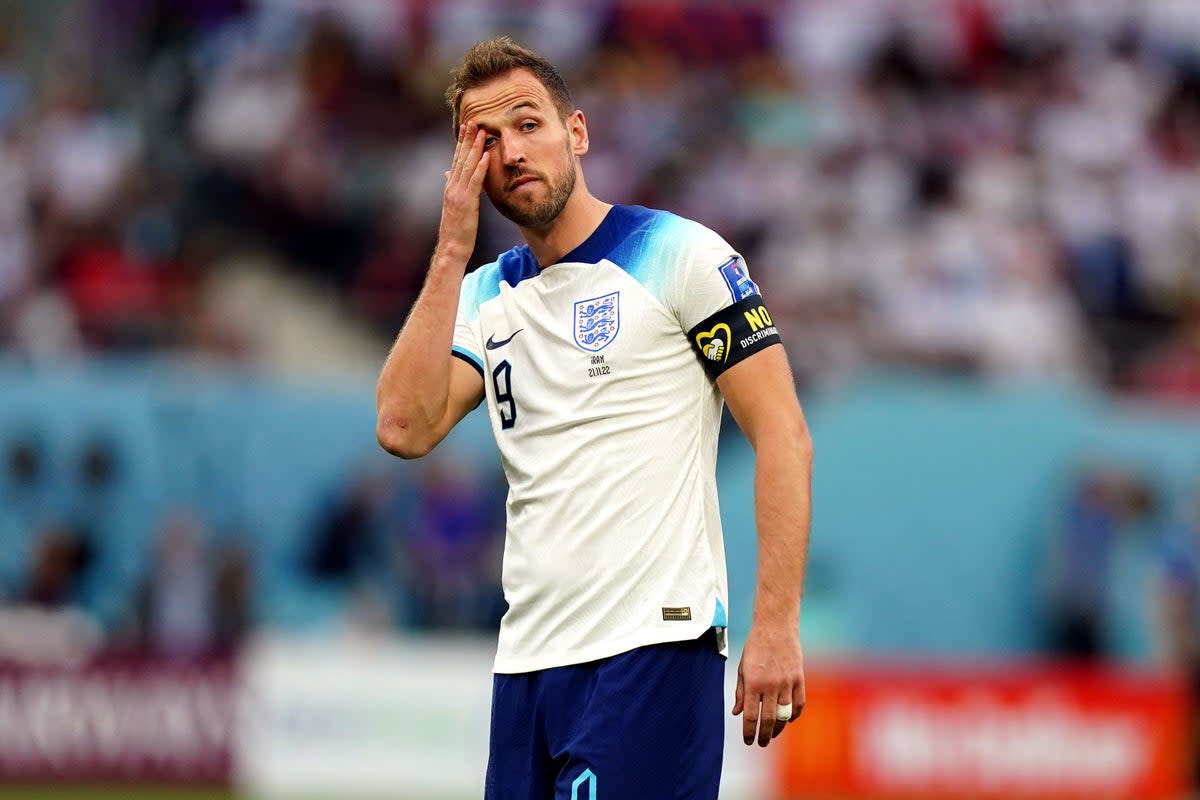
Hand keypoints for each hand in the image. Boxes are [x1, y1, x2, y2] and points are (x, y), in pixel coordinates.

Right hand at [437, 122, 490, 260]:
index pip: (456, 160)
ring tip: (481, 131)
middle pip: (460, 158)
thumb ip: (452, 187)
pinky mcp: (467, 202)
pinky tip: (487, 155)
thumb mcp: (453, 205)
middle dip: (467, 139)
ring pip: (467, 165)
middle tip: (473, 120)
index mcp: (450, 187)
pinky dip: (481, 167)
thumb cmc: (456, 229)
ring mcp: (458, 193)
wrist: (452, 247)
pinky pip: (475, 181)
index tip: (466, 128)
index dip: (461, 143)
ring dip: (475, 147)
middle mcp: (452, 187)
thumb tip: (448, 173)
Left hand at [732, 624, 804, 746]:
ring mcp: (787, 682)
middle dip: (765, 735)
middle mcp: (770, 685)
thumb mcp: (742, 668)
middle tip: (761, 743)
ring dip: (779, 728)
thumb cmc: (755, 646)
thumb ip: (740, 692)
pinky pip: (799, 703)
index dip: (749, 732)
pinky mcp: (799, 678)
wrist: (775, 626)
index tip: (748, 741)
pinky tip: (789, 719)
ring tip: (773, 734)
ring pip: (785, 714)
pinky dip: (795, 714)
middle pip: (769, 720)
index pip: (751, 716)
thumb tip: (737, 713)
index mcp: (753, 683)